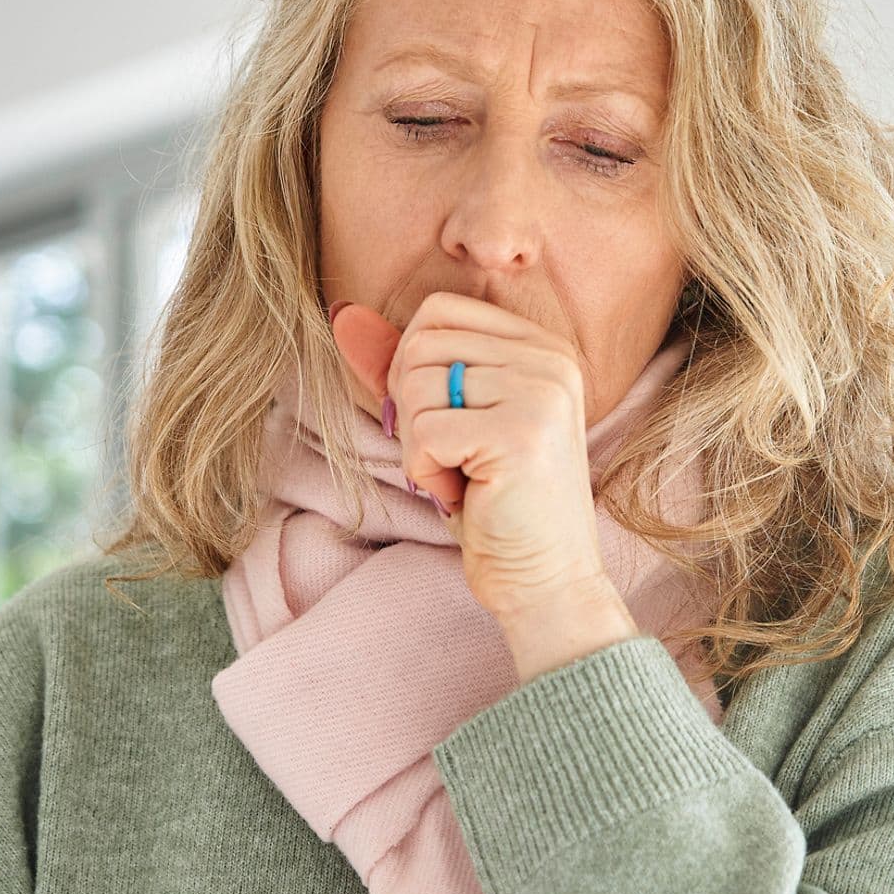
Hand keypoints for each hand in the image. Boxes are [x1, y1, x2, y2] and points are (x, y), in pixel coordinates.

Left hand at [329, 292, 624, 627]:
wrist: (547, 582)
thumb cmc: (495, 505)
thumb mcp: (447, 422)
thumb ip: (403, 366)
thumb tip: (344, 317)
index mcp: (540, 346)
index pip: (439, 311)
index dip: (411, 364)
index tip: (439, 420)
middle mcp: (549, 359)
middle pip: (421, 344)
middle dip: (411, 408)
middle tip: (449, 456)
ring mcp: (540, 393)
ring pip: (416, 385)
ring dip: (418, 445)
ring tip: (461, 476)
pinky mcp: (521, 434)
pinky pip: (425, 433)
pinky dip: (427, 472)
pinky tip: (464, 494)